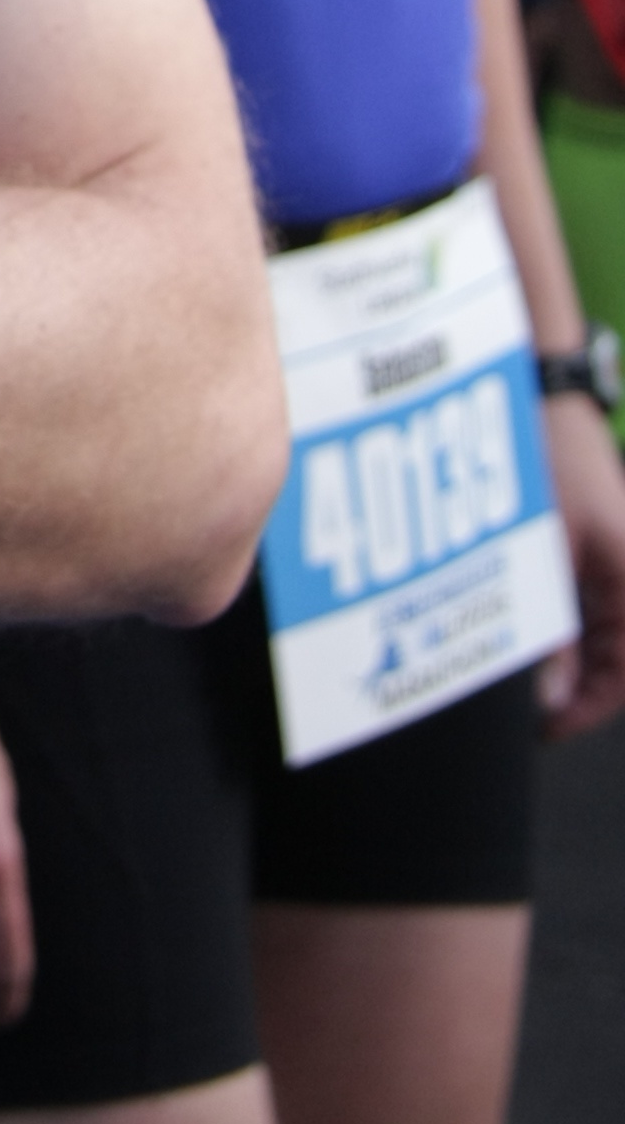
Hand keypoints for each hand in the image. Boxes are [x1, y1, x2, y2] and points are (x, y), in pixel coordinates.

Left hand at [537, 390, 624, 736]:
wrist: (543, 390)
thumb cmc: (550, 455)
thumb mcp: (542, 548)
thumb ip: (547, 625)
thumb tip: (548, 697)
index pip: (622, 674)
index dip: (586, 710)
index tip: (544, 733)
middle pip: (607, 659)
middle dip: (567, 687)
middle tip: (518, 709)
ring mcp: (609, 561)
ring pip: (590, 633)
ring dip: (556, 654)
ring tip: (509, 671)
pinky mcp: (587, 545)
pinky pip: (577, 601)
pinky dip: (550, 620)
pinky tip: (512, 625)